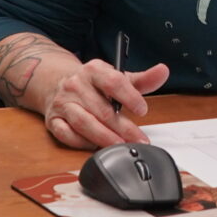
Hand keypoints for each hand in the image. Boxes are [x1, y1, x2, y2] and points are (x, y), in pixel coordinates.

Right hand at [33, 61, 167, 148]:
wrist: (55, 82)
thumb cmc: (92, 84)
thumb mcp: (117, 77)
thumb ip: (142, 79)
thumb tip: (163, 71)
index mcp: (94, 70)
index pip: (113, 81)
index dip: (129, 97)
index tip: (143, 110)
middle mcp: (76, 85)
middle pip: (101, 109)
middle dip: (123, 128)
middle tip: (139, 139)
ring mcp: (63, 103)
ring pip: (84, 123)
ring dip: (104, 138)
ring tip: (120, 146)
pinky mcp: (53, 120)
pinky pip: (66, 134)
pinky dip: (82, 142)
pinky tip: (95, 146)